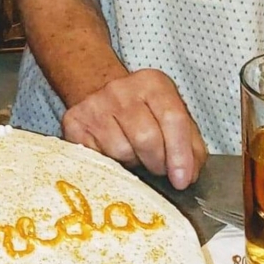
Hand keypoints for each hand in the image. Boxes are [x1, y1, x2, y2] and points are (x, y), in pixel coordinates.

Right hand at [61, 69, 206, 189]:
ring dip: (133, 164)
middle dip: (157, 163)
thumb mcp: (171, 116)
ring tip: (134, 156)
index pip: (173, 119)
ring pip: (121, 153)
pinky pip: (98, 158)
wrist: (97, 92)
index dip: (180, 154)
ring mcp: (94, 105)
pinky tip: (114, 155)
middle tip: (158, 168)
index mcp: (153, 83)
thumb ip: (189, 144)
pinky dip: (111, 165)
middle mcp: (121, 89)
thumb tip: (188, 175)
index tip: (182, 180)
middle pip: (146, 139)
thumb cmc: (142, 112)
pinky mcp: (74, 123)